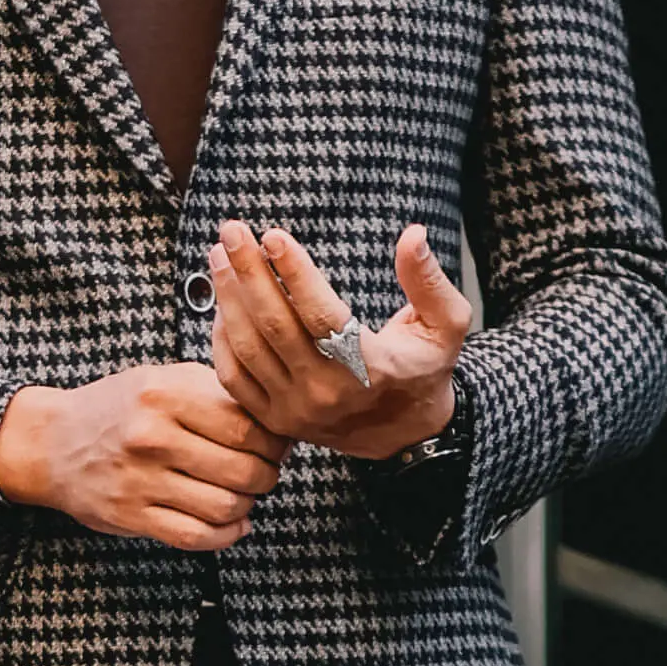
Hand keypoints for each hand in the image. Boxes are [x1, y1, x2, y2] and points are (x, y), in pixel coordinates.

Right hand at [0, 363, 280, 552]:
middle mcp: (152, 436)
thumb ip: (216, 394)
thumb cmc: (119, 408)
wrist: (53, 443)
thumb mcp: (163, 379)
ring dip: (246, 506)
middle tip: (264, 473)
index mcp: (166, 394)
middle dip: (266, 476)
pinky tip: (232, 524)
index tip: (276, 446)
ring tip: (243, 495)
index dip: (275, 443)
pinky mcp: (131, 515)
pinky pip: (196, 536)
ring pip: (224, 507)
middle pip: (243, 470)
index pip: (248, 428)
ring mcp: (140, 480)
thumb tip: (277, 423)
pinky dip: (226, 535)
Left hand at [206, 221, 472, 464]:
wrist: (406, 434)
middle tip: (232, 231)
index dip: (295, 274)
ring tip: (220, 256)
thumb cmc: (424, 367)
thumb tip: (413, 234)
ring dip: (229, 298)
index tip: (273, 236)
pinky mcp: (275, 420)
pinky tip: (223, 302)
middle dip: (248, 273)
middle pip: (275, 326)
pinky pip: (235, 377)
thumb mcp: (447, 324)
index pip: (322, 315)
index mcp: (370, 369)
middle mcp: (328, 393)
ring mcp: (296, 410)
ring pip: (249, 349)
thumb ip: (429, 280)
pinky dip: (222, 338)